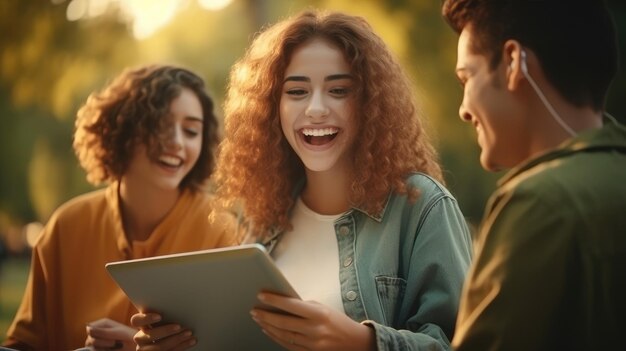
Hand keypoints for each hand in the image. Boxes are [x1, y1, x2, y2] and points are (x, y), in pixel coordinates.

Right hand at [85, 318, 135, 350]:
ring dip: (102, 348)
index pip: (89, 328)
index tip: (105, 336)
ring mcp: (100, 341)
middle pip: (89, 339)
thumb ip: (101, 331)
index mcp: (102, 324)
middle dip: (100, 343)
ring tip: (114, 346)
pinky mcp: (101, 348)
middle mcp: (99, 332)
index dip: (94, 334)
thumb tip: (88, 329)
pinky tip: (110, 350)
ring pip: (91, 347)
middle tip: (113, 343)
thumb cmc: (128, 336)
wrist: (135, 345)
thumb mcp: (115, 333)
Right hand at [130, 312, 195, 350]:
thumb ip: (167, 314)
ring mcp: (147, 349)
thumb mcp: (166, 319)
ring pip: (158, 347)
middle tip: (179, 326)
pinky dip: (182, 346)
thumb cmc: (170, 323)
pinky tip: (191, 341)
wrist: (170, 342)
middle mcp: (141, 338)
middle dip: (165, 330)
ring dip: (176, 339)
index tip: (160, 316)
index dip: (146, 318)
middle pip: (148, 335)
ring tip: (189, 333)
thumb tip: (182, 302)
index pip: (136, 320)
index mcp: (142, 325)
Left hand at [250, 293, 375, 350]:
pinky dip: (275, 337)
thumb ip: (305, 307)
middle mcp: (315, 330)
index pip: (292, 305)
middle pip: (283, 322)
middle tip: (254, 310)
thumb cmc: (339, 323)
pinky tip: (268, 331)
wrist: (356, 344)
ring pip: (283, 335)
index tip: (261, 295)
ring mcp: (312, 344)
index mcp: (319, 314)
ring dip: (268, 326)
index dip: (274, 300)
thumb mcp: (324, 309)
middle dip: (266, 315)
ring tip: (258, 319)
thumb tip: (283, 302)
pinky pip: (287, 345)